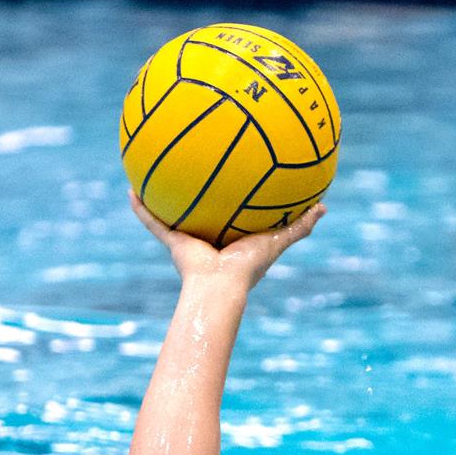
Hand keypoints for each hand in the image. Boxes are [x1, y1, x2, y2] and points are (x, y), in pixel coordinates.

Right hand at [129, 190, 324, 289]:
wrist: (221, 286)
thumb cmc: (250, 266)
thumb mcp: (278, 240)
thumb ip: (299, 226)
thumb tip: (324, 208)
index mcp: (232, 238)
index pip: (232, 214)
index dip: (231, 199)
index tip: (232, 179)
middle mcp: (209, 238)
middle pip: (201, 212)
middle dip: (196, 195)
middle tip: (192, 168)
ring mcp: (189, 240)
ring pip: (173, 215)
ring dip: (163, 198)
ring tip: (154, 172)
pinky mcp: (173, 242)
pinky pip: (153, 222)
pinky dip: (141, 210)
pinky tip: (131, 189)